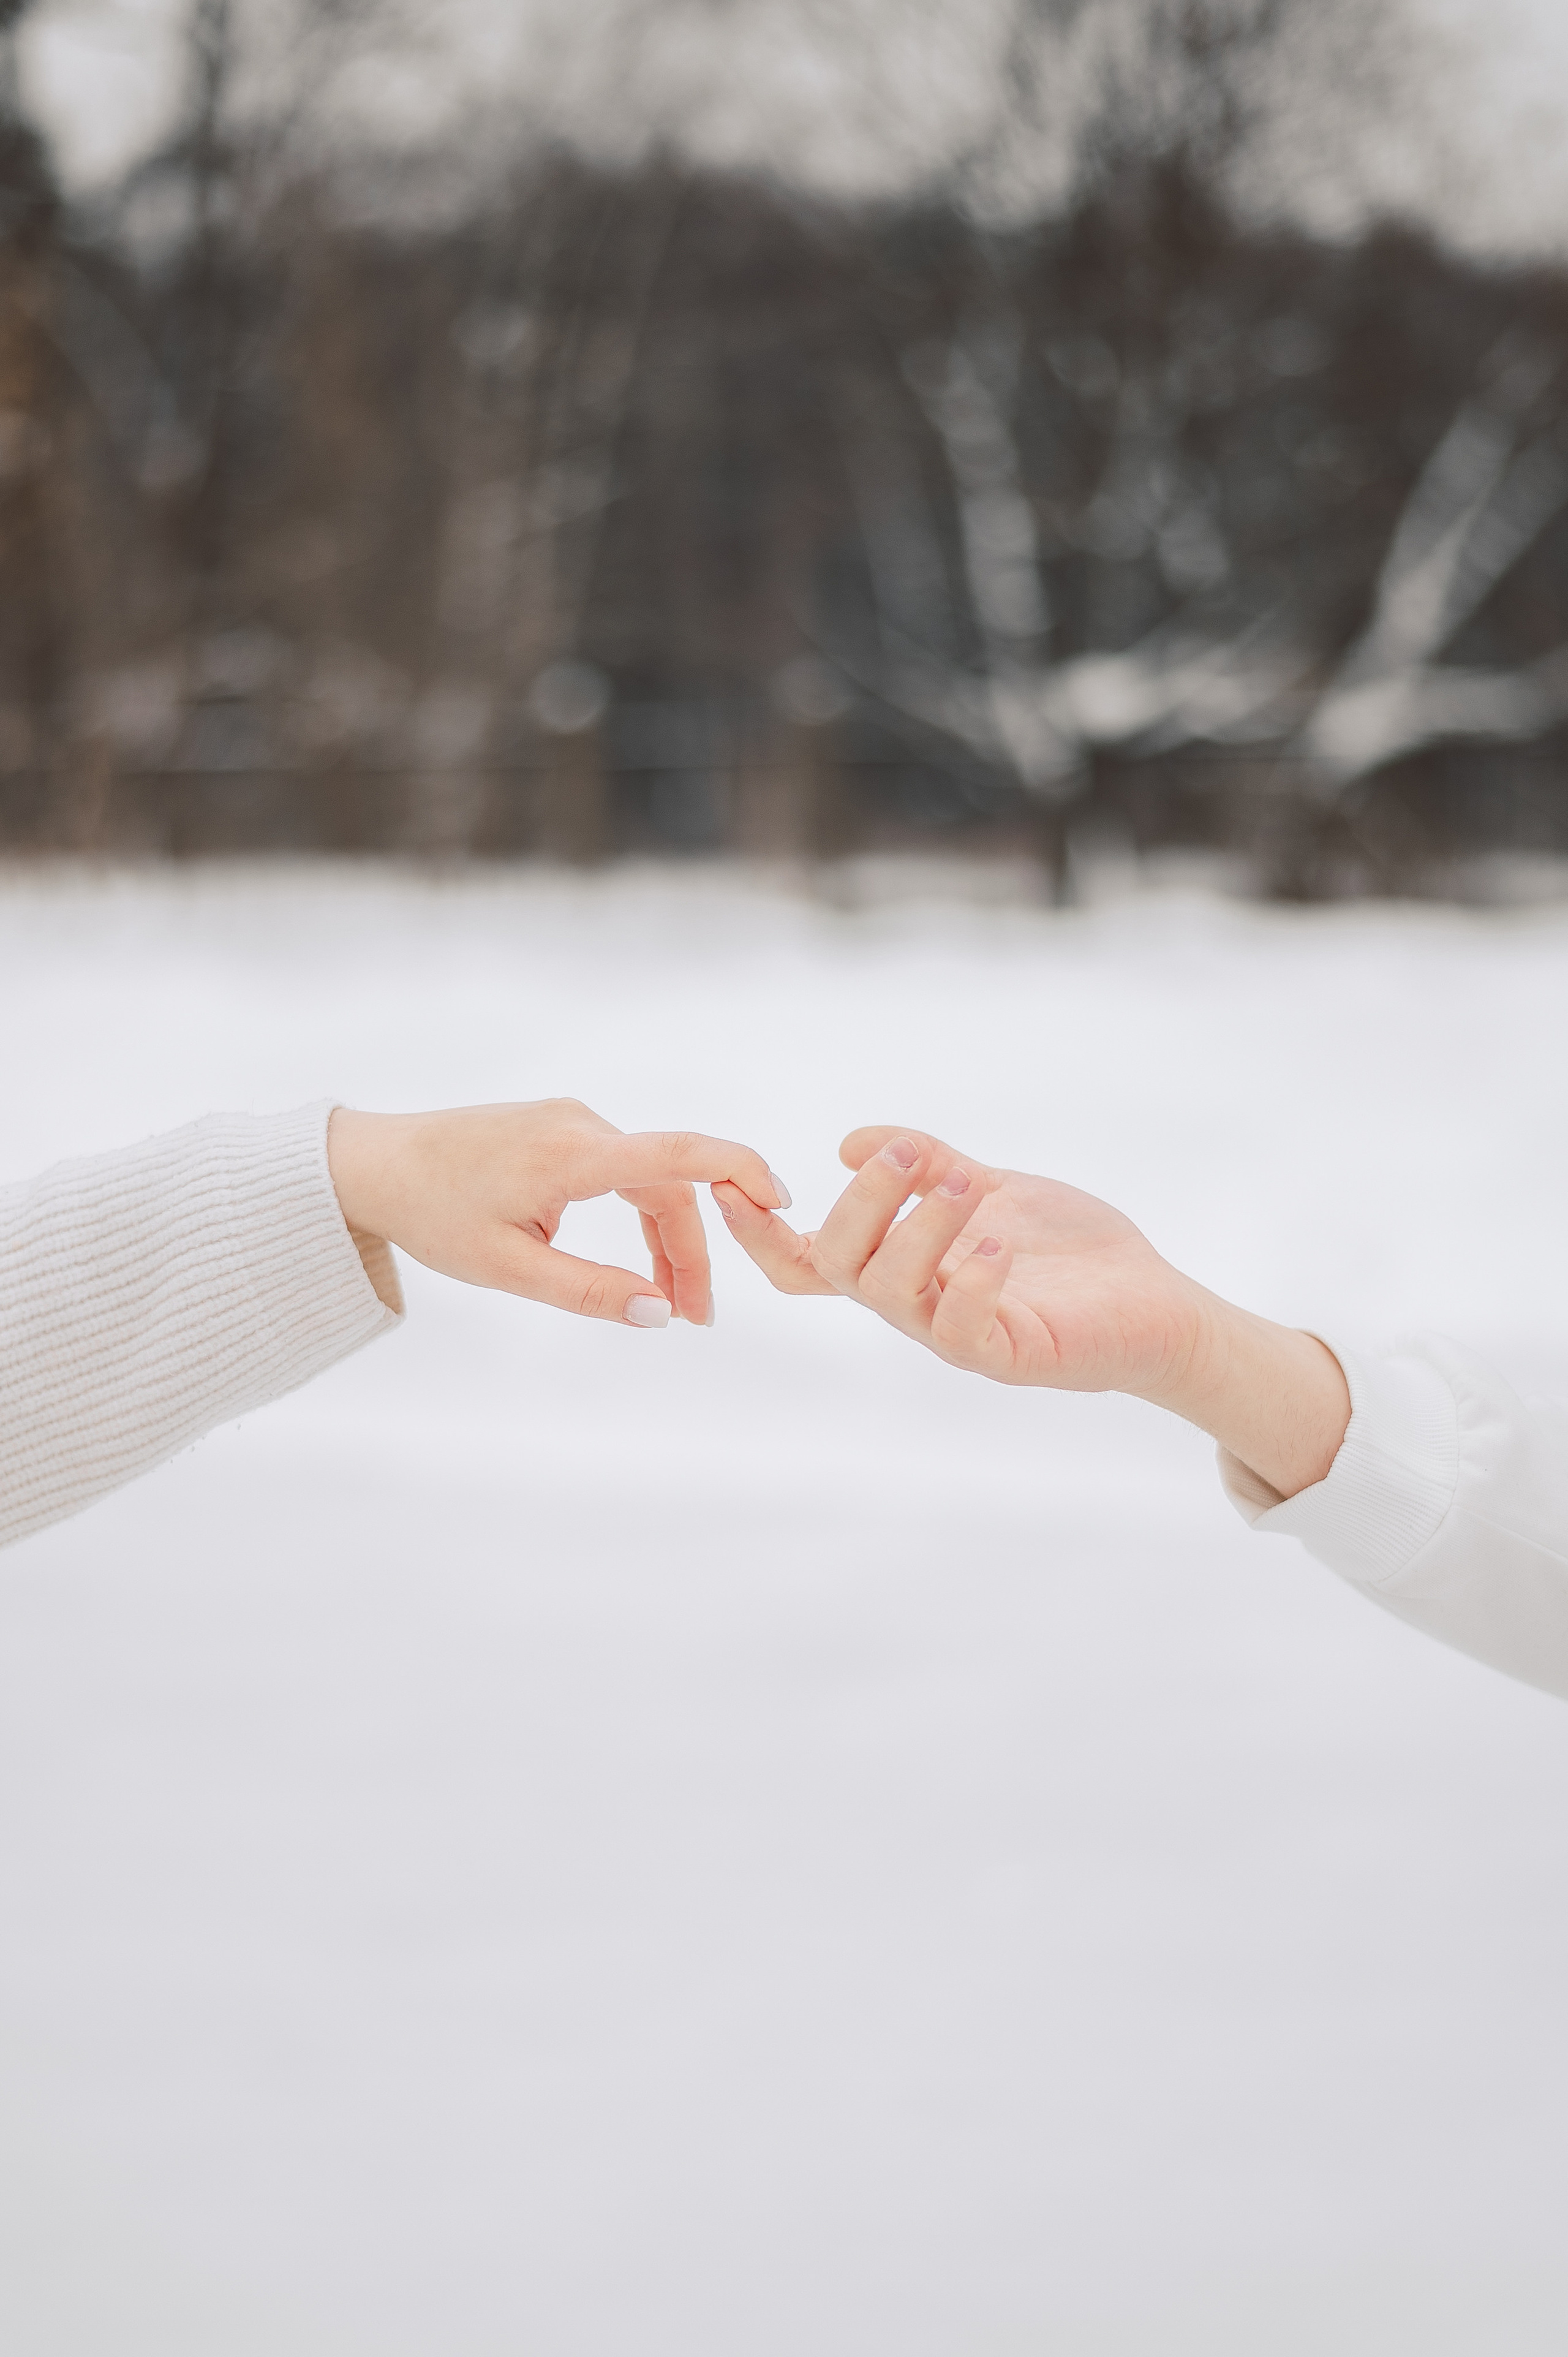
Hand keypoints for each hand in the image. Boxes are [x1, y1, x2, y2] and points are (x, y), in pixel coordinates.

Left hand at [329, 1100, 785, 1327]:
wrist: (373, 1164)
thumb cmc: (432, 1214)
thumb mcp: (508, 1269)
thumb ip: (588, 1292)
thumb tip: (659, 1315)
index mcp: (572, 1154)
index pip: (679, 1152)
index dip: (740, 1171)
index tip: (781, 1204)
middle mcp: (581, 1124)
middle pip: (669, 1185)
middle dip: (692, 1254)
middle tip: (695, 1320)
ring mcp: (572, 1121)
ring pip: (647, 1182)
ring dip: (667, 1240)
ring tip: (669, 1304)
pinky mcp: (560, 1129)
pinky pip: (621, 1172)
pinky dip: (639, 1216)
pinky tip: (634, 1263)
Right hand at [715, 1125, 1349, 1495]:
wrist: (1156, 1300)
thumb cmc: (1071, 1249)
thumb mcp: (991, 1187)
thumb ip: (929, 1166)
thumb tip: (849, 1142)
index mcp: (899, 1268)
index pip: (807, 1263)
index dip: (760, 1234)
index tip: (732, 1186)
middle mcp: (915, 1307)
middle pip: (839, 1267)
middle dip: (861, 1201)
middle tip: (906, 1152)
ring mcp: (957, 1335)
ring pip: (892, 1292)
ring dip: (918, 1226)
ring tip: (969, 1183)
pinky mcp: (1008, 1357)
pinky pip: (963, 1331)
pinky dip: (970, 1282)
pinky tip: (995, 1243)